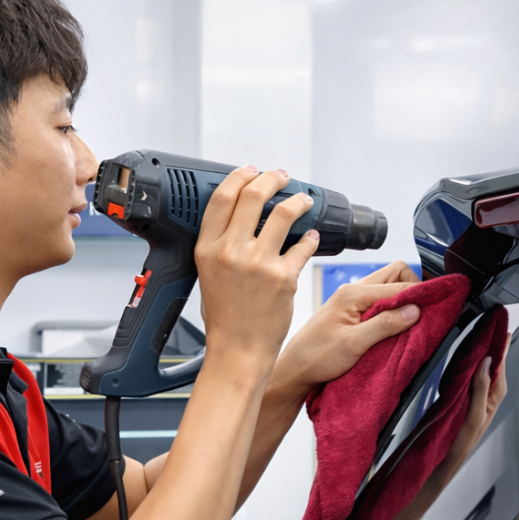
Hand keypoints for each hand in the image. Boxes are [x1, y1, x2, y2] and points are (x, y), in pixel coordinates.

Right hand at [194, 166, 317, 360]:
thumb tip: (241, 216)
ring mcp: (258, 264)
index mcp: (208, 249)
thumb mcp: (208, 274)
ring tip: (303, 201)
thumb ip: (220, 244)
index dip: (239, 177)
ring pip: (283, 214)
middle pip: (253, 196)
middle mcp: (231, 252)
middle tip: (282, 177)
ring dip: (297, 202)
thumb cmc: (225, 317)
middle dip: (272, 179)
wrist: (238, 349)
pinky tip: (310, 237)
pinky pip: (302, 245)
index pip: (222, 198)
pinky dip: (309, 238)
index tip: (251, 170)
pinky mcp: (283, 277)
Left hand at [270, 260, 421, 397]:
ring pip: (387, 287)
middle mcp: (353, 290)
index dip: (419, 296)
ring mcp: (352, 299)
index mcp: (354, 293)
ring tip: (406, 323)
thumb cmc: (316, 357)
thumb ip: (385, 324)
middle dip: (412, 291)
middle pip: (395, 274)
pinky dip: (391, 310)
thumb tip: (414, 311)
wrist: (294, 369)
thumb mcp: (354, 343)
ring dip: (401, 301)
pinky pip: (379, 301)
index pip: (399, 284)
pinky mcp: (351, 311)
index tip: (433, 310)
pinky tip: (392, 326)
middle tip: (419, 314)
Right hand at [440, 338, 509, 473]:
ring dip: (478, 352)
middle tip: (489, 324)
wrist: (445, 458)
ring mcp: (474, 394)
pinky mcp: (462, 396)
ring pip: (479, 368)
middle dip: (491, 345)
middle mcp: (487, 393)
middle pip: (491, 364)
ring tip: (477, 333)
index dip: (501, 346)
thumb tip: (487, 362)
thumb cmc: (462, 442)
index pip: (500, 365)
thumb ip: (480, 389)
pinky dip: (466, 363)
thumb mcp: (474, 415)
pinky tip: (462, 355)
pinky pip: (467, 375)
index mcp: (494, 396)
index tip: (501, 328)